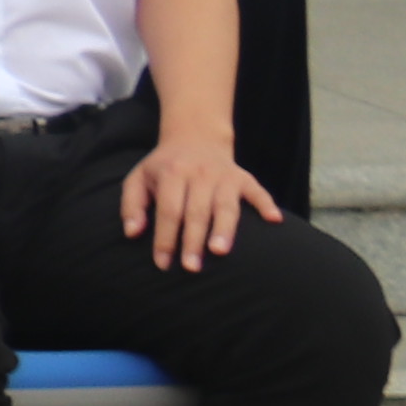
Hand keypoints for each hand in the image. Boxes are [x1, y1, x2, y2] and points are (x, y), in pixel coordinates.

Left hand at [123, 130, 281, 271]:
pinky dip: (266, 204)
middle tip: (191, 267)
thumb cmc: (163, 168)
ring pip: (226, 205)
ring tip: (220, 252)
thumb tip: (132, 233)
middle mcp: (199, 173)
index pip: (169, 210)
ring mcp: (223, 175)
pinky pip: (258, 191)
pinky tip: (274, 220)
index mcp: (171, 174)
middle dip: (193, 240)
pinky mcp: (243, 177)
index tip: (163, 264)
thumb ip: (131, 206)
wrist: (194, 138)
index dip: (165, 238)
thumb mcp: (138, 179)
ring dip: (224, 229)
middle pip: (196, 211)